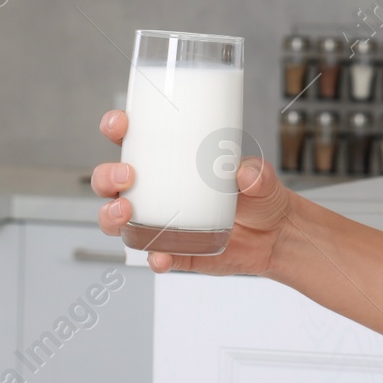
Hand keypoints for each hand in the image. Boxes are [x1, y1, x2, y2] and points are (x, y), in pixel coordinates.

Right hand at [92, 109, 294, 274]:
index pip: (132, 140)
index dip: (116, 129)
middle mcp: (157, 192)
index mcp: (170, 162)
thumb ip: (255, 173)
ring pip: (118, 220)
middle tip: (127, 176)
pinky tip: (160, 256)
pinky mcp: (173, 251)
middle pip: (110, 182)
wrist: (274, 235)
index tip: (120, 124)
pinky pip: (152, 255)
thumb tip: (244, 173)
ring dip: (112, 216)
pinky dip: (152, 257)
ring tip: (127, 212)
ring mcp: (160, 222)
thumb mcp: (261, 176)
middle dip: (107, 177)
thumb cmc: (258, 195)